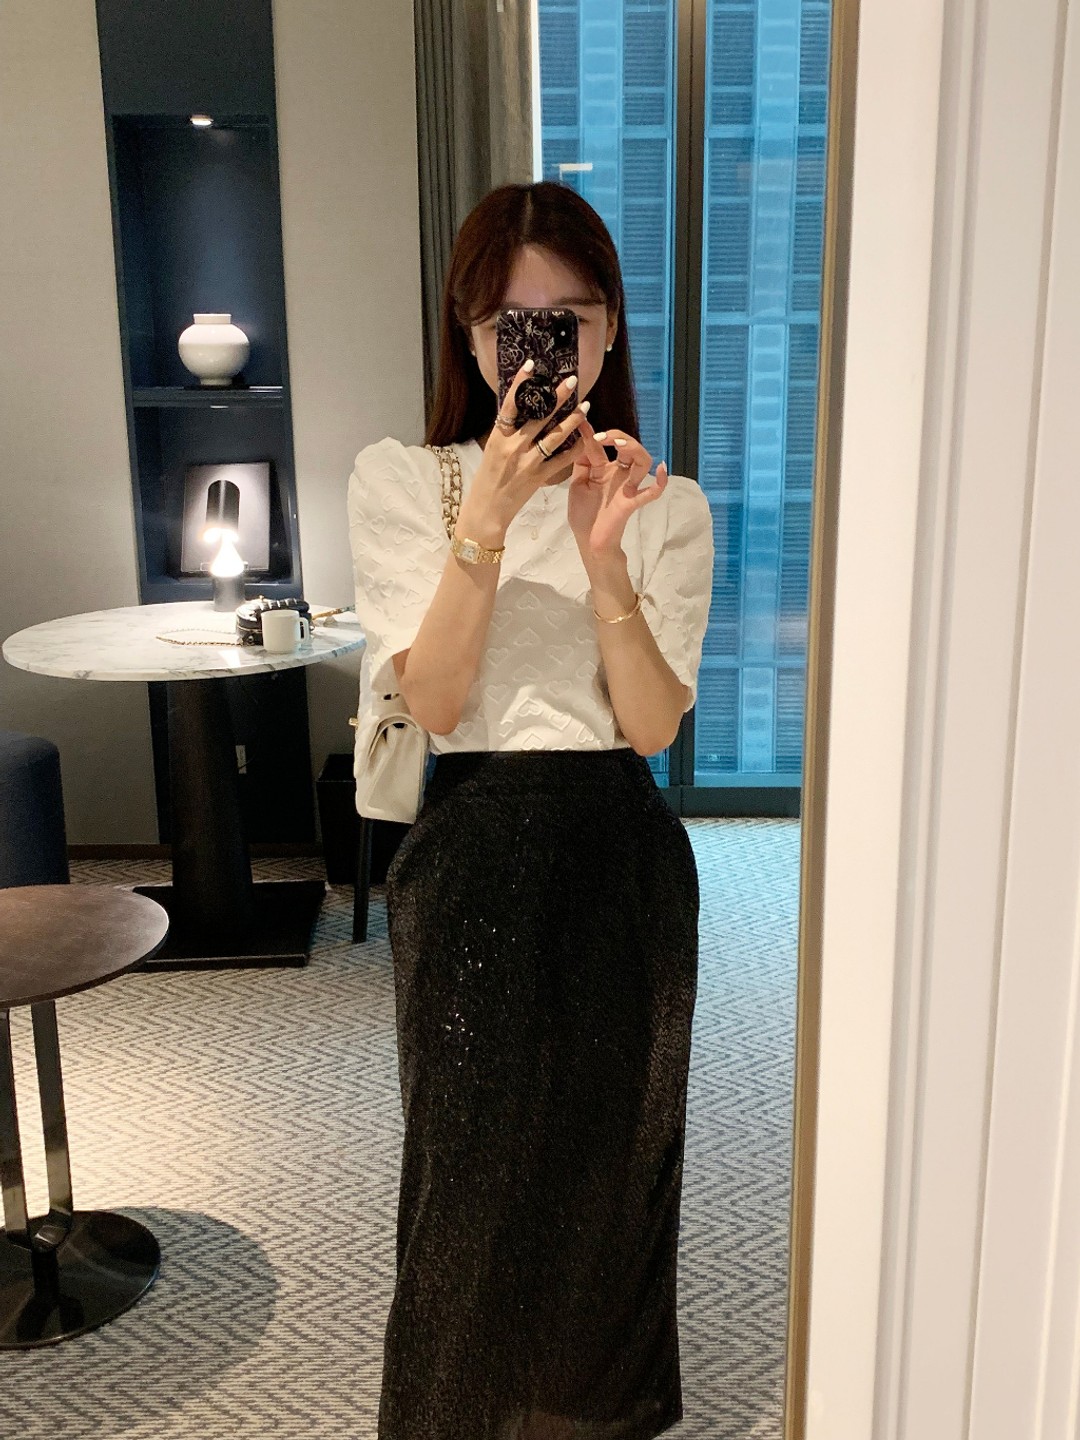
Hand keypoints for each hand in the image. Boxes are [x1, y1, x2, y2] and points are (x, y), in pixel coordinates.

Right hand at [458, 362, 590, 541]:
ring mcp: (527, 463)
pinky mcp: (539, 478)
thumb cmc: (486, 480)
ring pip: (555, 436)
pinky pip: (562, 460)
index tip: (532, 365)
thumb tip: (519, 410)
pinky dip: (575, 449)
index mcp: (499, 438)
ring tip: (585, 407)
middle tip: (572, 381)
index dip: (521, 383)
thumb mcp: (491, 451)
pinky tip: (585, 439)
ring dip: (572, 420)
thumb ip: (506, 433)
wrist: (486, 512)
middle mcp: (513, 447)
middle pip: (539, 416)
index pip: (511, 404)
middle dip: (557, 398)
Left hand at [566, 420, 668, 560]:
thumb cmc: (583, 515)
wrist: (588, 542)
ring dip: (634, 448)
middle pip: (628, 447)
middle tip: (603, 436)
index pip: (601, 446)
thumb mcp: (577, 485)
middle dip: (617, 436)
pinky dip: (660, 482)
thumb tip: (582, 441)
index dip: (591, 432)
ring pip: (642, 462)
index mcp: (603, 469)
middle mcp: (618, 474)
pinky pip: (652, 492)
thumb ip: (581, 464)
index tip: (582, 418)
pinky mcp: (631, 502)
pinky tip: (662, 470)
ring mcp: (627, 487)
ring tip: (620, 444)